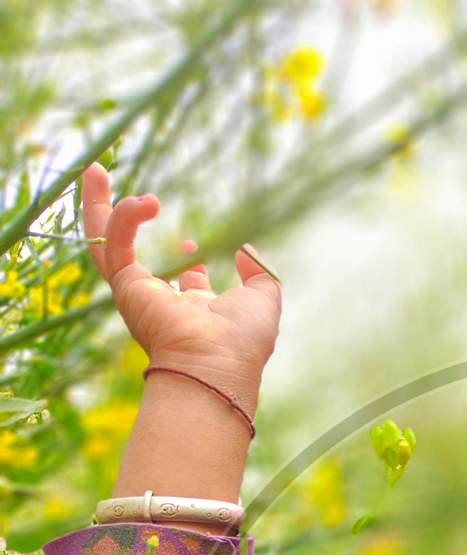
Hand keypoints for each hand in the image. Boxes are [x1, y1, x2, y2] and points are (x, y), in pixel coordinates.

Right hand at [80, 162, 280, 391]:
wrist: (216, 365)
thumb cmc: (242, 342)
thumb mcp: (264, 300)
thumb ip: (260, 273)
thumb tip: (246, 250)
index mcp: (194, 310)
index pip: (180, 279)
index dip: (189, 258)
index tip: (197, 246)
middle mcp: (161, 302)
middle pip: (130, 255)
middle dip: (120, 219)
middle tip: (109, 185)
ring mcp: (138, 294)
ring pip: (105, 243)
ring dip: (97, 206)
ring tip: (95, 169)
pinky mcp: (125, 287)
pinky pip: (113, 243)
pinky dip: (124, 217)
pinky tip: (146, 202)